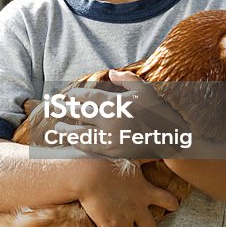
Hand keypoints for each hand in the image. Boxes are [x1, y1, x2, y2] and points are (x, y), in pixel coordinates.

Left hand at [52, 72, 188, 158]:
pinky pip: (91, 148)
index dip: (76, 95)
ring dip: (67, 131)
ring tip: (58, 128)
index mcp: (118, 104)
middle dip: (66, 109)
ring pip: (82, 134)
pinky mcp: (114, 153)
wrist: (171, 140)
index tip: (69, 94)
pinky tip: (73, 142)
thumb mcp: (146, 91)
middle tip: (54, 107)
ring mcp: (111, 139)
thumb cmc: (159, 112)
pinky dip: (80, 144)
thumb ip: (128, 80)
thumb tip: (112, 72)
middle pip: (81, 113)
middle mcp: (112, 121)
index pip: (90, 97)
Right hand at [76, 156, 178, 226]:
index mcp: (146, 192)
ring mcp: (123, 219)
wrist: (88, 174)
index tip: (169, 204)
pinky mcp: (108, 225)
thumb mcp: (133, 157)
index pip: (169, 202)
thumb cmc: (109, 162)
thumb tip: (162, 148)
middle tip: (138, 221)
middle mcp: (137, 208)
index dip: (171, 204)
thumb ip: (148, 155)